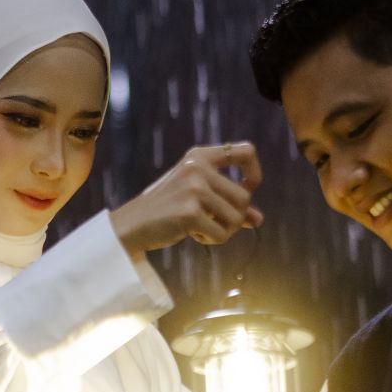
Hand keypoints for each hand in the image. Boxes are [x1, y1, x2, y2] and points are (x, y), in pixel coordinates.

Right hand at [110, 142, 263, 256]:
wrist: (132, 225)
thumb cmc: (166, 211)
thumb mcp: (198, 199)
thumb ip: (227, 204)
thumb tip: (259, 219)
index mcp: (199, 156)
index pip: (246, 151)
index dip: (255, 173)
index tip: (247, 189)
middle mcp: (197, 167)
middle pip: (244, 196)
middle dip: (236, 217)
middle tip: (215, 224)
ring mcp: (193, 189)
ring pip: (237, 217)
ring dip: (225, 231)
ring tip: (204, 230)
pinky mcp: (190, 212)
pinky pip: (222, 233)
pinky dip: (213, 240)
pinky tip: (194, 236)